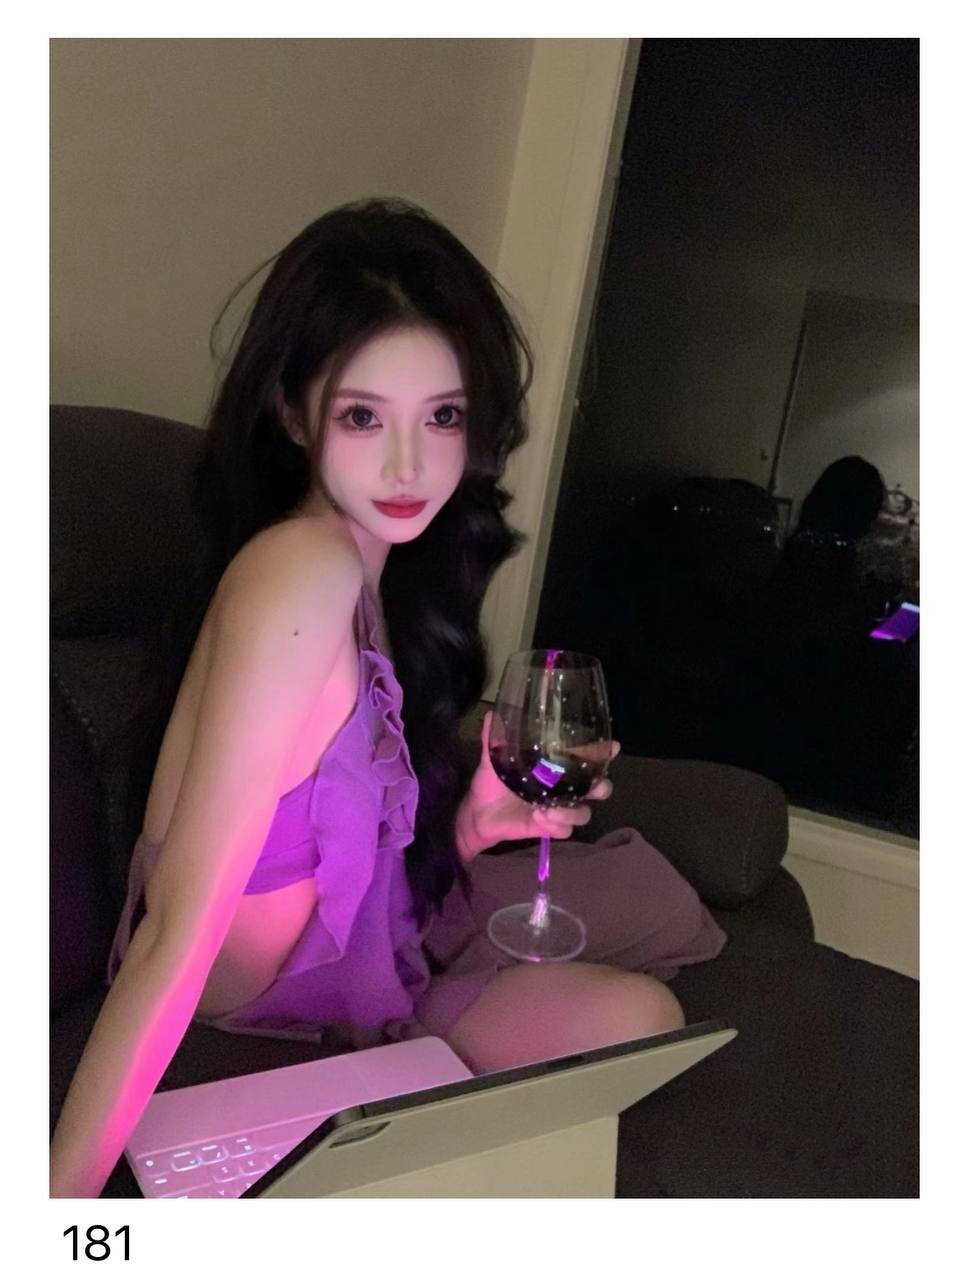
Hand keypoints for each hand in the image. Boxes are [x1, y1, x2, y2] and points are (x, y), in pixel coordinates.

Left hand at [457, 711, 619, 858]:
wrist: (477, 813)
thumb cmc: (491, 783)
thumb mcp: (492, 760)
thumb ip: (493, 740)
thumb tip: (491, 716)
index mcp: (554, 766)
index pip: (585, 758)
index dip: (602, 752)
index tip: (613, 747)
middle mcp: (563, 788)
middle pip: (597, 788)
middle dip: (601, 787)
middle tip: (593, 787)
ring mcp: (558, 809)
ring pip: (583, 813)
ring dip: (571, 812)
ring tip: (548, 810)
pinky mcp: (549, 828)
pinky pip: (564, 830)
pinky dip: (555, 825)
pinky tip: (539, 817)